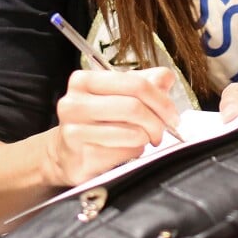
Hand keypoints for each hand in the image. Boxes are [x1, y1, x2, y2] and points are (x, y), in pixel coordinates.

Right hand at [44, 67, 178, 186]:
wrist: (65, 153)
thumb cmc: (97, 119)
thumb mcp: (118, 94)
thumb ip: (144, 82)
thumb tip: (166, 78)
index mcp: (84, 80)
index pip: (134, 83)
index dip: (161, 99)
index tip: (172, 114)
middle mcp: (74, 104)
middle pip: (134, 108)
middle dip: (157, 122)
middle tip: (162, 130)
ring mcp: (74, 133)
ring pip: (132, 134)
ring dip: (146, 139)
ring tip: (142, 139)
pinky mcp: (81, 159)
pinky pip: (124, 155)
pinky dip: (134, 153)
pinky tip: (126, 150)